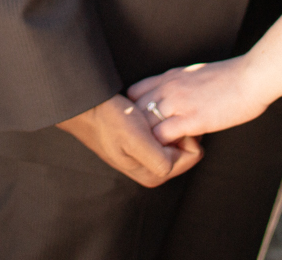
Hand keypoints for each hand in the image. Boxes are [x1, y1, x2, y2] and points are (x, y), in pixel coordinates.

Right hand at [57, 94, 203, 186]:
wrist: (87, 107)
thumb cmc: (110, 121)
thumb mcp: (136, 142)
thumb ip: (160, 160)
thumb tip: (179, 159)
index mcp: (155, 174)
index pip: (193, 154)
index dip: (185, 133)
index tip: (168, 120)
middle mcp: (153, 170)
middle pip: (186, 147)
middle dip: (177, 130)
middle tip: (157, 116)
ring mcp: (148, 157)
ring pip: (176, 138)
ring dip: (168, 125)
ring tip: (148, 115)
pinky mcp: (142, 145)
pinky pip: (164, 133)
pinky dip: (159, 122)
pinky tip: (145, 114)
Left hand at [127, 58, 270, 145]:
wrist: (253, 76)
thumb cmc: (233, 77)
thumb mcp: (198, 75)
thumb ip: (183, 87)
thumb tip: (181, 102)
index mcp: (170, 76)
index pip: (134, 92)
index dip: (135, 112)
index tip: (144, 125)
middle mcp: (168, 87)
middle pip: (134, 111)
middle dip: (137, 130)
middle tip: (147, 145)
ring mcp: (178, 102)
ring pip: (144, 125)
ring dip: (148, 141)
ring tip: (159, 152)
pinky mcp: (191, 118)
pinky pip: (161, 137)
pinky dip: (162, 148)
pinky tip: (173, 153)